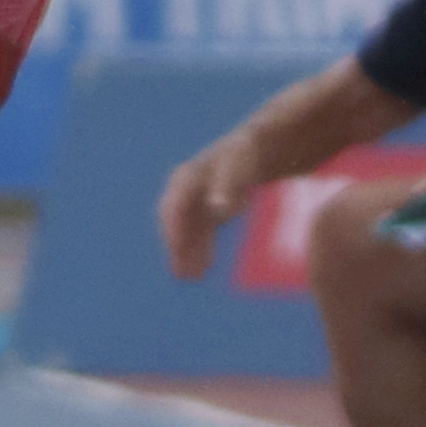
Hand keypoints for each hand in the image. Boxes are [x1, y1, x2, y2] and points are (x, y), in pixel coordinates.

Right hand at [158, 142, 249, 283]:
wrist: (252, 148)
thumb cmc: (244, 156)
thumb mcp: (237, 166)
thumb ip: (226, 186)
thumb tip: (219, 208)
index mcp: (186, 178)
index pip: (173, 207)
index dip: (174, 231)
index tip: (177, 252)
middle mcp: (183, 190)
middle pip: (175, 223)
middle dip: (177, 248)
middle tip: (183, 275)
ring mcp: (192, 200)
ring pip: (185, 232)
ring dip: (186, 253)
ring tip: (191, 278)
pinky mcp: (202, 209)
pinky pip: (196, 233)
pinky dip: (197, 250)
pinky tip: (201, 270)